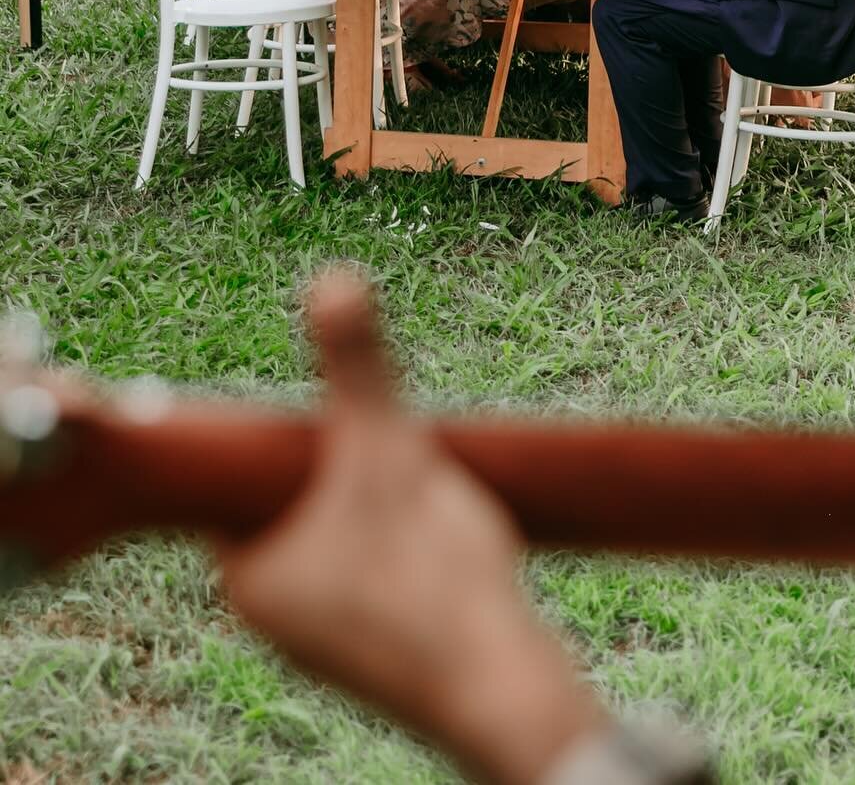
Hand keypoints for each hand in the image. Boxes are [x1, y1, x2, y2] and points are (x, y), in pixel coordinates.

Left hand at [212, 272, 608, 784]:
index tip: (329, 406)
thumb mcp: (391, 450)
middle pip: (296, 503)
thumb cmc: (435, 578)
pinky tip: (445, 536)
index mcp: (248, 573)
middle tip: (391, 438)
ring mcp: (323, 641)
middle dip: (346, 464)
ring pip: (338, 540)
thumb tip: (331, 276)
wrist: (501, 689)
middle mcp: (273, 617)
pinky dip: (402, 548)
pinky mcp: (375, 653)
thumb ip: (356, 365)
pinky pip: (373, 577)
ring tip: (426, 485)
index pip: (242, 478)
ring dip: (378, 504)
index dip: (289, 432)